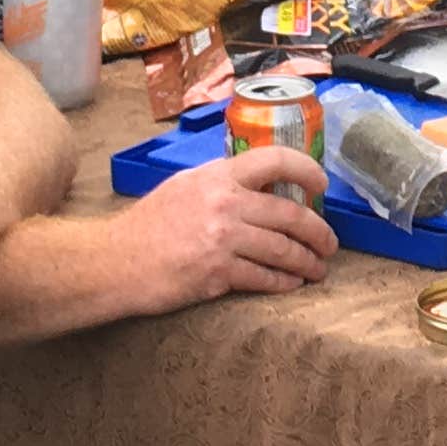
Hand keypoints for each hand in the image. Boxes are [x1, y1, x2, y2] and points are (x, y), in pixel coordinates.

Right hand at [113, 145, 337, 308]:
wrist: (116, 262)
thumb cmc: (148, 225)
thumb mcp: (184, 186)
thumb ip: (221, 183)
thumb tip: (260, 187)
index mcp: (216, 176)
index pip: (274, 160)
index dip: (307, 170)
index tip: (322, 185)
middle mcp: (224, 204)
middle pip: (290, 215)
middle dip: (319, 233)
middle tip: (329, 243)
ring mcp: (222, 240)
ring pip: (283, 250)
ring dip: (307, 262)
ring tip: (317, 269)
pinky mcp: (217, 275)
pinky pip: (264, 278)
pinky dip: (283, 283)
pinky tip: (291, 284)